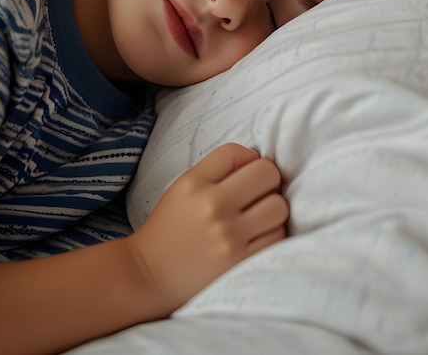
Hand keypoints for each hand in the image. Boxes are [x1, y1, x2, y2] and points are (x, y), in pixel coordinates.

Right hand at [126, 142, 288, 312]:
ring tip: (258, 218)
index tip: (244, 173)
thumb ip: (217, 170)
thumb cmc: (169, 228)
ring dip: (273, 210)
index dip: (248, 159)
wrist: (148, 275)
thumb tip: (257, 159)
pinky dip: (272, 234)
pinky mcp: (240, 262)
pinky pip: (278, 236)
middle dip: (267, 181)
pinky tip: (256, 237)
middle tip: (258, 194)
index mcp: (194, 183)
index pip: (237, 152)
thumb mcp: (183, 187)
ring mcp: (229, 235)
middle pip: (267, 173)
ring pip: (279, 206)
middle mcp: (212, 205)